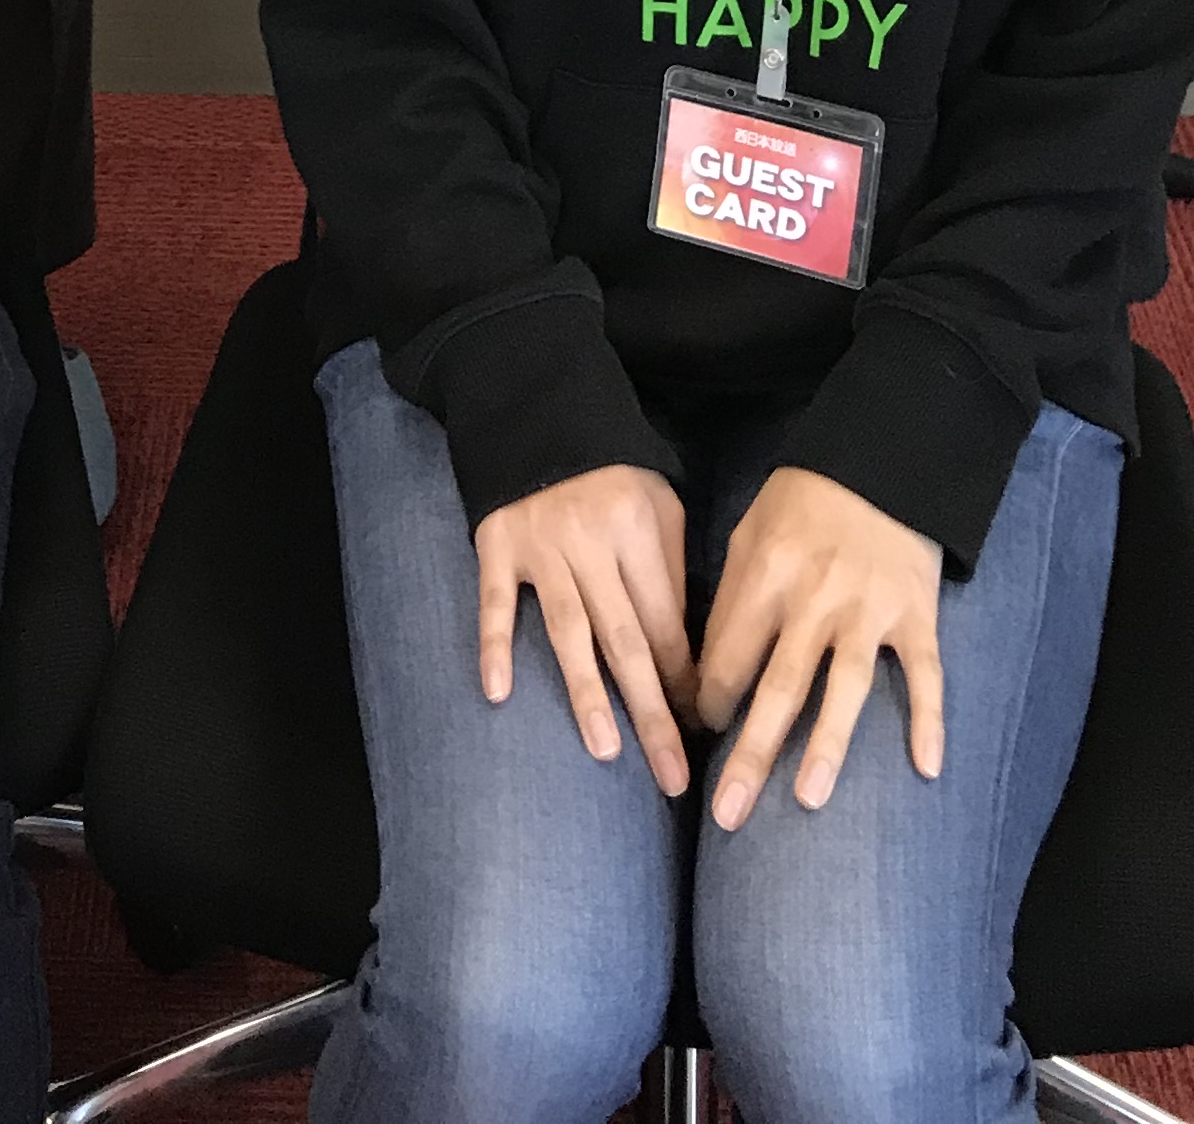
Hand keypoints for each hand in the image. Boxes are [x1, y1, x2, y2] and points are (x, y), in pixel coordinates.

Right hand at [472, 466, 692, 792]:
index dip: (682, 680)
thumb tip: (683, 658)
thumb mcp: (660, 506)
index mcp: (637, 532)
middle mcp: (590, 542)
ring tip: (606, 750)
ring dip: (587, 693)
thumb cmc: (614, 476)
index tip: (699, 733)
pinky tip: (498, 693)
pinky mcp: (496, 544)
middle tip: (672, 778)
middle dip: (652, 714)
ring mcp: (540, 545)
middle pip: (625, 641)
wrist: (542, 416)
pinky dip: (494, 646)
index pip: (665, 622)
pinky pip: (494, 602)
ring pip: (567, 631)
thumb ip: (670, 573)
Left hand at [694, 466, 943, 829]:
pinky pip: (924, 674)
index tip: (703, 732)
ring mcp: (870, 609)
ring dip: (827, 745)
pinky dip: (928, 719)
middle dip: (752, 753)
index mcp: (767, 575)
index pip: (730, 656)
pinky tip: (926, 768)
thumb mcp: (749, 533)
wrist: (880, 461)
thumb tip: (710, 673)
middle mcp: (816, 598)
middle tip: (728, 815)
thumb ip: (731, 599)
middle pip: (780, 685)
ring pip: (846, 686)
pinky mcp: (917, 613)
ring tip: (809, 800)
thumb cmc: (801, 503)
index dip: (711, 701)